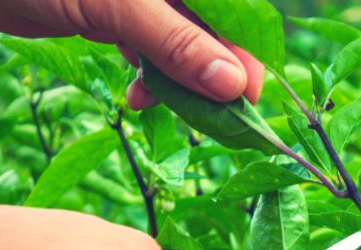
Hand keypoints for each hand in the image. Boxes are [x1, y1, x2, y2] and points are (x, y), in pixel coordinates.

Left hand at [0, 0, 263, 109]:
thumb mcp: (116, 5)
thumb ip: (176, 42)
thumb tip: (233, 85)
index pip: (233, 16)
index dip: (246, 58)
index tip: (247, 104)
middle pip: (211, 35)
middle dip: (215, 79)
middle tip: (216, 125)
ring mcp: (141, 2)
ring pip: (181, 48)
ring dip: (182, 86)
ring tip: (167, 111)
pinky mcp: (112, 15)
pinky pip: (150, 51)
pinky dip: (151, 79)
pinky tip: (139, 98)